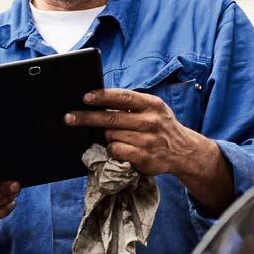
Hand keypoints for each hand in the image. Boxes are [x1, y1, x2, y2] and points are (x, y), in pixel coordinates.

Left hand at [64, 89, 203, 175]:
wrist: (184, 151)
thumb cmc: (160, 126)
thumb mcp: (153, 108)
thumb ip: (131, 104)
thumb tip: (98, 99)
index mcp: (151, 104)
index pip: (122, 97)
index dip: (102, 96)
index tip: (85, 98)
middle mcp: (150, 121)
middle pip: (110, 118)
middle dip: (86, 118)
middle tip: (69, 117)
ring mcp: (147, 140)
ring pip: (111, 135)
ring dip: (106, 136)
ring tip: (116, 136)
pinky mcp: (144, 157)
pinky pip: (116, 151)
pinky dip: (113, 149)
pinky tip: (119, 148)